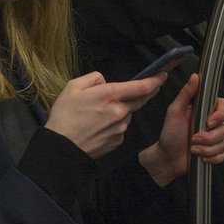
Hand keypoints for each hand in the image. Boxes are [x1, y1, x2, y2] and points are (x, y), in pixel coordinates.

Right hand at [46, 72, 165, 158]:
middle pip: (140, 100)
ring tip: (99, 114)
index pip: (141, 87)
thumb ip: (92, 78)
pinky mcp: (118, 140)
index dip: (155, 80)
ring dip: (122, 110)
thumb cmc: (64, 118)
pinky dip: (115, 123)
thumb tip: (103, 80)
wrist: (61, 148)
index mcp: (108, 95)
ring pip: (128, 113)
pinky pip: (121, 127)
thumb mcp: (72, 87)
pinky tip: (99, 126)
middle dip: (144, 92)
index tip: (162, 75)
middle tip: (143, 87)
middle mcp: (118, 112)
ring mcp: (120, 128)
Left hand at [140, 74, 223, 185]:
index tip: (209, 122)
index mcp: (205, 110)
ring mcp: (215, 139)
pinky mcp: (215, 153)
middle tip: (193, 139)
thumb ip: (186, 94)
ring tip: (193, 149)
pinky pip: (223, 155)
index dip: (221, 114)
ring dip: (206, 149)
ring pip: (223, 143)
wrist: (166, 157)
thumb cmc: (169, 133)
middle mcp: (213, 123)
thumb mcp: (175, 111)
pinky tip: (200, 158)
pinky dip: (211, 158)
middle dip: (209, 138)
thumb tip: (195, 76)